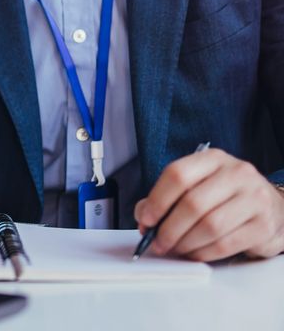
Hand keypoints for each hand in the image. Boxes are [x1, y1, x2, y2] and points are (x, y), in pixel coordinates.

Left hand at [134, 148, 283, 260]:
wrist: (274, 208)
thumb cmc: (227, 196)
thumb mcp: (200, 184)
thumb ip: (170, 196)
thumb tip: (143, 216)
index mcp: (213, 159)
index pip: (178, 174)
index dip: (157, 199)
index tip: (146, 218)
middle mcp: (236, 173)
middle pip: (193, 203)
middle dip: (169, 228)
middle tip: (158, 242)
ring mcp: (253, 199)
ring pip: (209, 226)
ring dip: (185, 243)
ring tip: (175, 249)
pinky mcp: (263, 225)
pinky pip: (226, 244)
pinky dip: (204, 253)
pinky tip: (195, 253)